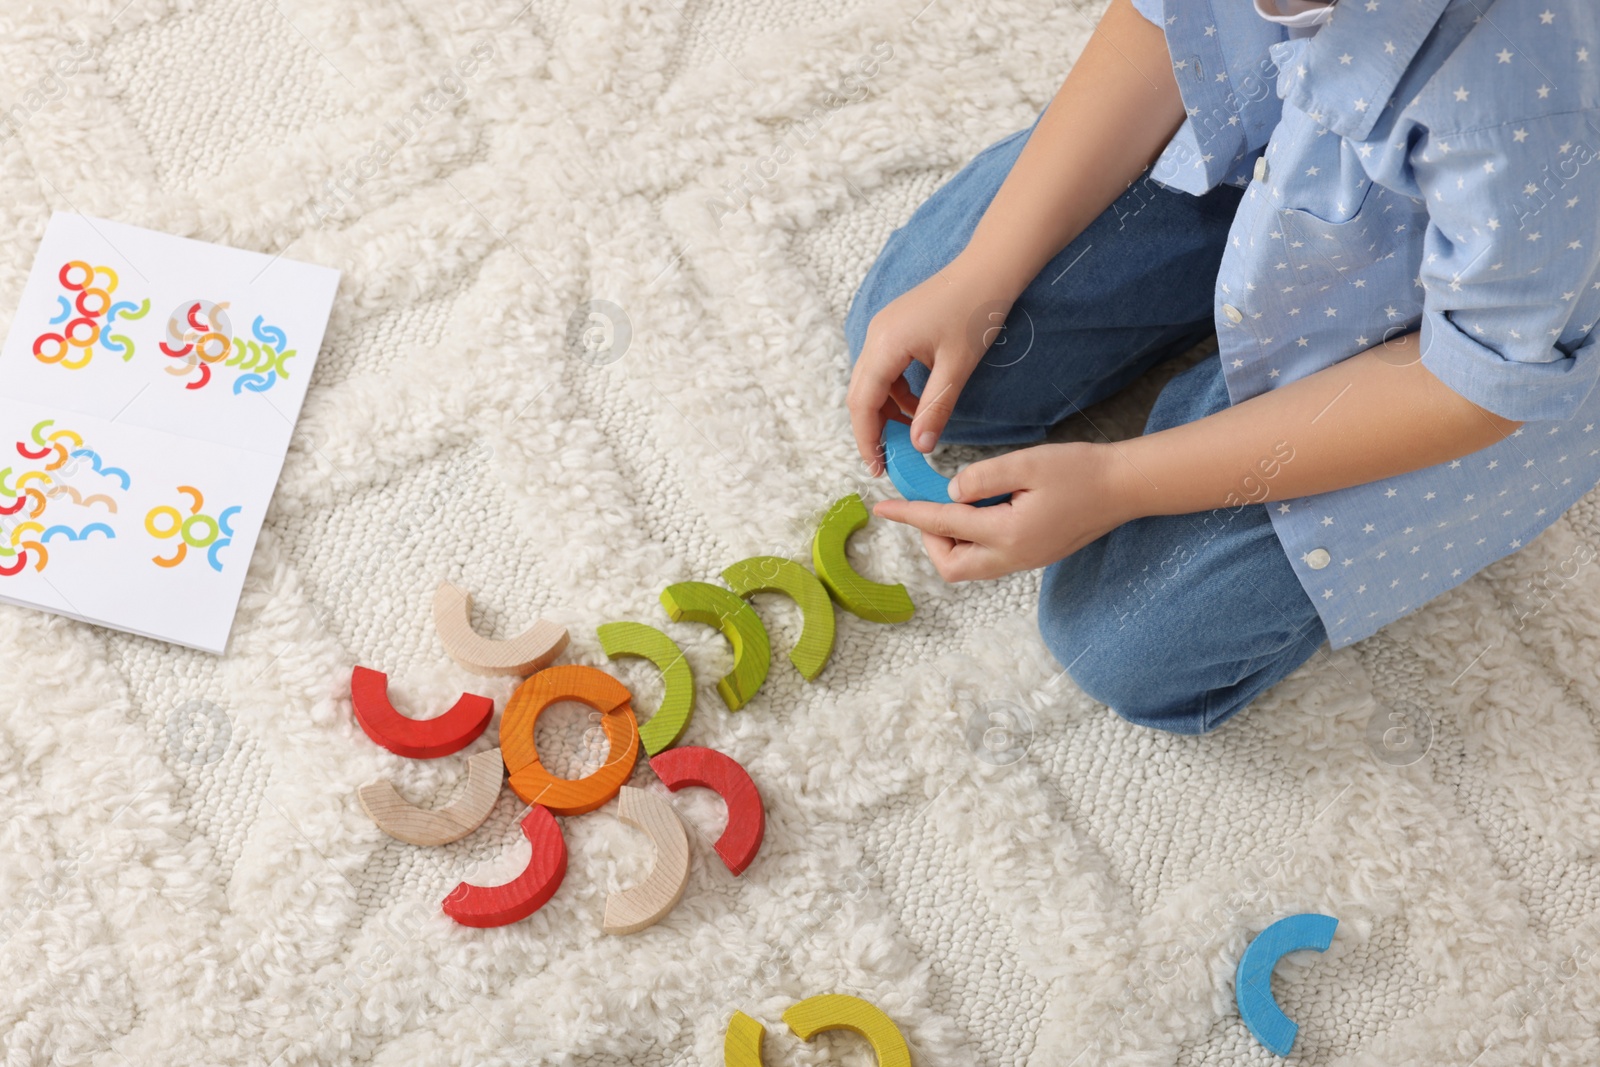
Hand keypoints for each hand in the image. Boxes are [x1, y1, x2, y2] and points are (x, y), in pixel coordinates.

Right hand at [847, 253, 1015, 473]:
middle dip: (871, 429)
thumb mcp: (958, 367)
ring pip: (871, 381)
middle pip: (860, 393)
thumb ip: (935, 408)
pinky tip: (919, 403)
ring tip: (910, 433)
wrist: (988, 268)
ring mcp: (882, 329)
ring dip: (886, 410)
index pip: (863, 402)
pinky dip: (895, 392)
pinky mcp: (894, 328)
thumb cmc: (976, 312)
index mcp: (885, 345)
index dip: (867, 438)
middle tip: (888, 459)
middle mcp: (875, 336)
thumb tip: (920, 447)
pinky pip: (884, 367)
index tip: (878, 467)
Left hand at [871, 442, 1139, 580]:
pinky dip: (971, 541)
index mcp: (1008, 533)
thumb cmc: (1080, 471)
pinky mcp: (1033, 556)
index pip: (943, 525)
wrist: (1124, 488)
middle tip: (926, 505)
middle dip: (929, 539)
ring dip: (950, 542)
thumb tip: (951, 492)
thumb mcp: (1027, 463)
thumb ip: (983, 478)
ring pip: (969, 567)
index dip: (909, 515)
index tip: (882, 507)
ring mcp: (1024, 561)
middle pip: (951, 566)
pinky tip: (977, 512)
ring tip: (952, 506)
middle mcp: (1013, 556)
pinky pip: (988, 560)